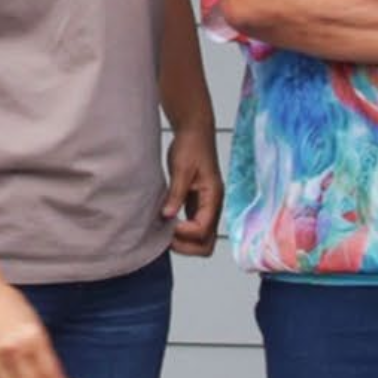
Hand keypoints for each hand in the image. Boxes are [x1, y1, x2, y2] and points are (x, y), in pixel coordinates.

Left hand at [163, 117, 223, 256]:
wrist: (195, 132)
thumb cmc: (192, 146)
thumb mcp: (181, 168)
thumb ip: (176, 194)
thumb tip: (168, 216)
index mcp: (213, 197)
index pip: (202, 230)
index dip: (184, 233)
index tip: (167, 223)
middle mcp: (213, 206)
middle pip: (207, 243)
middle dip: (186, 246)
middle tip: (165, 236)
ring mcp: (206, 207)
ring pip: (201, 239)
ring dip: (183, 242)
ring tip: (163, 232)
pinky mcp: (198, 204)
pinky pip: (194, 228)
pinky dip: (181, 233)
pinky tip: (166, 225)